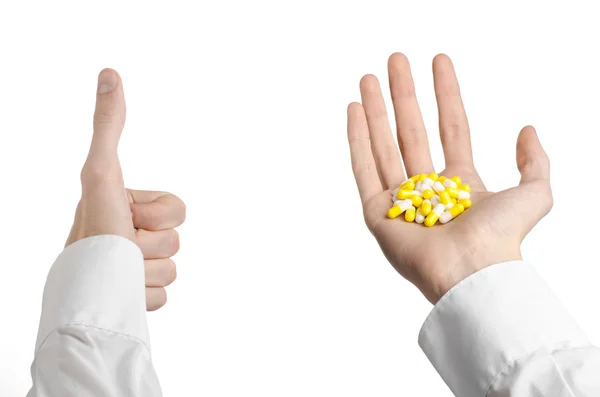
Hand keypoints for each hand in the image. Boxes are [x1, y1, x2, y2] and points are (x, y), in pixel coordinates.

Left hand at [66, 69, 185, 310]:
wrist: (90, 296)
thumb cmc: (95, 232)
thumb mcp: (102, 175)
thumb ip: (107, 126)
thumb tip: (109, 72)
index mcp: (126, 208)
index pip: (177, 210)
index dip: (157, 216)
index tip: (128, 219)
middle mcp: (131, 235)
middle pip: (177, 240)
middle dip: (151, 248)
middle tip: (123, 250)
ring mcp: (139, 268)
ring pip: (173, 270)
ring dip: (148, 274)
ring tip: (120, 274)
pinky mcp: (142, 296)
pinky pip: (165, 295)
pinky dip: (147, 297)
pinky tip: (126, 293)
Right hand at [347, 54, 551, 303]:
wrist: (471, 270)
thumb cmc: (502, 238)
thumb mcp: (535, 194)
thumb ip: (535, 162)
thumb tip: (527, 130)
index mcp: (460, 185)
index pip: (451, 127)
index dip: (446, 94)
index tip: (438, 62)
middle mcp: (427, 189)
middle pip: (411, 131)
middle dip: (403, 95)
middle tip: (395, 61)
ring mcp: (399, 200)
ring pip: (384, 144)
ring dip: (376, 110)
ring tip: (368, 78)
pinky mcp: (376, 212)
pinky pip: (363, 169)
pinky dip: (357, 139)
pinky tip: (354, 110)